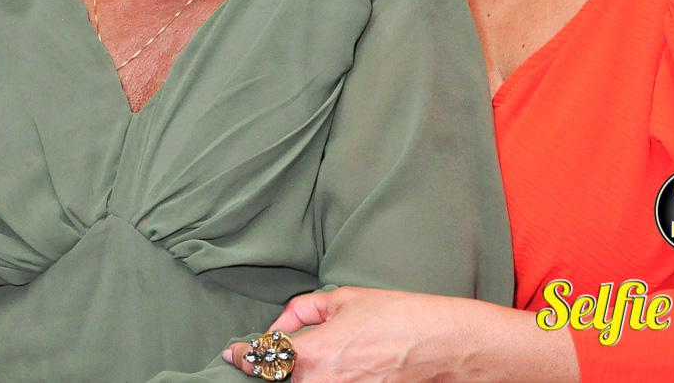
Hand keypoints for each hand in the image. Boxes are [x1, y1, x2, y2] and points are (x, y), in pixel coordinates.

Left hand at [221, 288, 486, 382]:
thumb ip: (303, 310)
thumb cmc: (396, 316)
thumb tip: (280, 325)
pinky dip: (322, 378)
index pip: (263, 359)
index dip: (243, 356)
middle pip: (281, 379)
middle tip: (276, 354)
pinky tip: (335, 367)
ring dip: (300, 373)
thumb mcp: (344, 299)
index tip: (232, 353)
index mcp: (314, 353)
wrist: (441, 345)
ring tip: (323, 355)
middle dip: (275, 366)